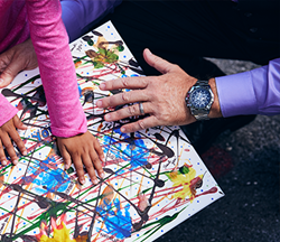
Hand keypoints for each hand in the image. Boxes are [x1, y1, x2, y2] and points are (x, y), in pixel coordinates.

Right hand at [0, 38, 37, 87]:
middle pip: (2, 85)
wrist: (42, 49)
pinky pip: (22, 86)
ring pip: (13, 87)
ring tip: (25, 83)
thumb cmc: (30, 49)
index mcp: (1, 63)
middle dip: (8, 89)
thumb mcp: (19, 60)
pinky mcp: (22, 78)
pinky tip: (29, 83)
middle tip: (15, 90)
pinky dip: (25, 86)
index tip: (0, 94)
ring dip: (19, 88)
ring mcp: (14, 75)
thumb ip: (9, 72)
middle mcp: (6, 70)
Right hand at [0, 116, 27, 165]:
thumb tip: (25, 127)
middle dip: (12, 154)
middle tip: (15, 162)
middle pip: (8, 145)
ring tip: (4, 163)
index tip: (24, 153)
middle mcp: (2, 131)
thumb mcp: (10, 112)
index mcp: (9, 126)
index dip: (21, 146)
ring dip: (1, 155)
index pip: (17, 138)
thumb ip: (18, 121)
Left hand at [57, 132, 104, 184]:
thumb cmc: (65, 136)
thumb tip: (67, 167)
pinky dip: (101, 154)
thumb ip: (66, 157)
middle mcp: (83, 151)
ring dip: (99, 167)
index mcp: (75, 154)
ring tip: (102, 174)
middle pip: (89, 165)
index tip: (84, 182)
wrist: (70, 124)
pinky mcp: (93, 140)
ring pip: (95, 159)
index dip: (81, 175)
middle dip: (92, 175)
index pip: (79, 167)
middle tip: (96, 182)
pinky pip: (98, 148)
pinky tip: (103, 160)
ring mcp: (89, 146)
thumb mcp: (62, 147)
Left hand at [97, 49, 220, 132]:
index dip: (114, 84)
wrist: (202, 98)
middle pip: (126, 96)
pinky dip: (132, 126)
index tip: (102, 87)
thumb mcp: (172, 69)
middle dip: (110, 101)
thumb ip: (156, 61)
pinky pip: (143, 123)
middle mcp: (151, 93)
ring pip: (132, 110)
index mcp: (152, 81)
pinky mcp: (161, 118)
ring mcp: (155, 106)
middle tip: (99, 105)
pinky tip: (123, 129)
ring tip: (107, 118)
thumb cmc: (187, 84)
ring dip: (117, 115)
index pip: (128, 82)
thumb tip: (145, 51)